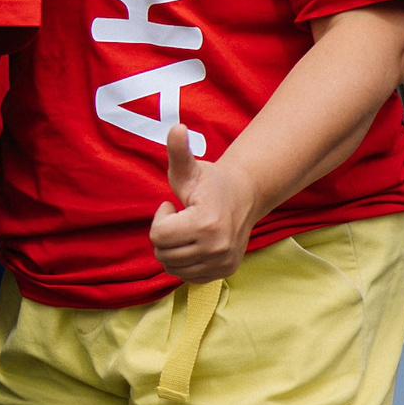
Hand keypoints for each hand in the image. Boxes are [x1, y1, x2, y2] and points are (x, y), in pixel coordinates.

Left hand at [148, 123, 255, 281]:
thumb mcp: (190, 167)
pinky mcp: (225, 272)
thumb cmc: (210, 182)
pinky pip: (187, 277)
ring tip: (187, 229)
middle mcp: (217, 248)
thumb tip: (177, 127)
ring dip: (173, 249)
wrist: (244, 196)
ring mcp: (223, 262)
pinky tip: (194, 243)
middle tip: (180, 218)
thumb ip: (179, 150)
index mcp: (206, 224)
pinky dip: (184, 262)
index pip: (158, 237)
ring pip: (173, 268)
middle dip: (164, 234)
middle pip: (163, 254)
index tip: (173, 206)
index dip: (160, 219)